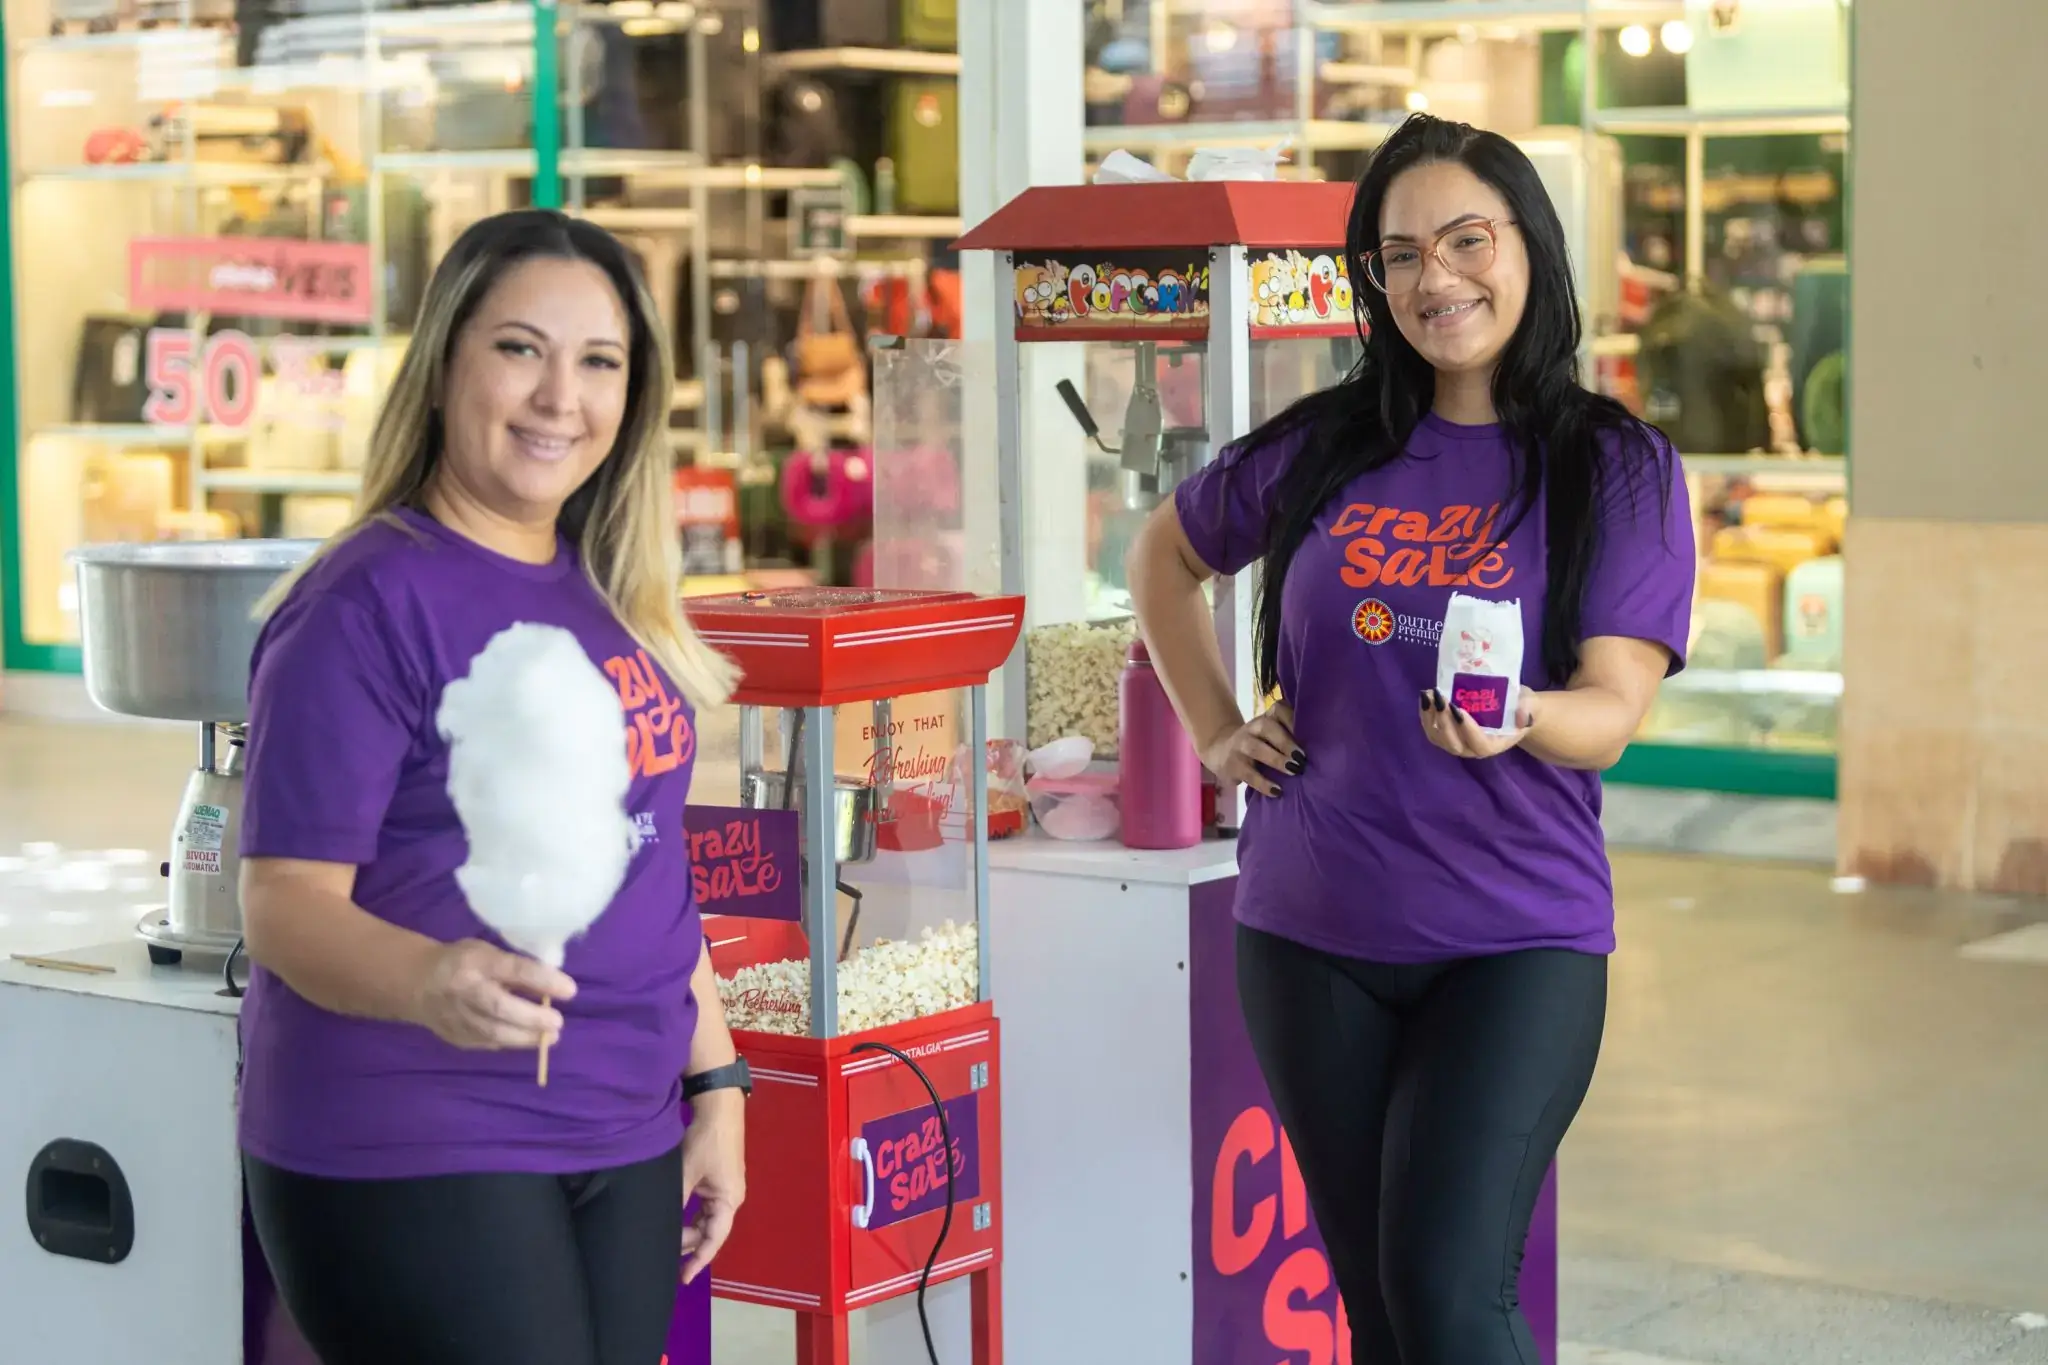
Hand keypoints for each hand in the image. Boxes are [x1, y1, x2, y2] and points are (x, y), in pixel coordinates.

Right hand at [410, 939, 573, 1050]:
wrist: (417, 982)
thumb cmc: (464, 961)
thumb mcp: (488, 952)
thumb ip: (515, 966)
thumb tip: (552, 982)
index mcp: (476, 961)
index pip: (513, 970)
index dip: (543, 980)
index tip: (570, 990)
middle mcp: (463, 989)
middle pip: (500, 1006)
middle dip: (533, 1017)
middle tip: (558, 1022)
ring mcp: (456, 1016)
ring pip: (493, 1031)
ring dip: (526, 1037)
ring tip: (551, 1036)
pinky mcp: (454, 1036)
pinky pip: (485, 1043)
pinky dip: (509, 1042)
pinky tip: (527, 1039)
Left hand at [680, 1090, 745, 1282]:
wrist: (719, 1108)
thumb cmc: (706, 1141)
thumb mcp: (686, 1174)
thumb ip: (676, 1202)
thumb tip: (661, 1225)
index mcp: (729, 1200)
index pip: (714, 1239)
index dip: (699, 1260)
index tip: (683, 1277)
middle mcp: (731, 1197)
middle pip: (711, 1231)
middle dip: (690, 1244)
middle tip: (666, 1253)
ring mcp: (726, 1188)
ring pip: (707, 1219)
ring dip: (689, 1228)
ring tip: (668, 1237)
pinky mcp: (719, 1178)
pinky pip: (706, 1206)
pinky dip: (692, 1215)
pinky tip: (676, 1218)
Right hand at [1199, 702, 1301, 799]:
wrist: (1223, 752)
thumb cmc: (1261, 744)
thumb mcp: (1273, 735)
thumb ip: (1292, 736)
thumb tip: (1320, 751)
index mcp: (1266, 717)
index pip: (1279, 709)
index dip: (1293, 721)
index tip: (1310, 736)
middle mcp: (1252, 727)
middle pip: (1266, 727)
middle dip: (1286, 742)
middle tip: (1302, 758)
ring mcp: (1239, 745)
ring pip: (1255, 749)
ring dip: (1276, 759)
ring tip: (1294, 771)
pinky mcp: (1232, 765)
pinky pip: (1249, 774)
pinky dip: (1264, 784)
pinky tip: (1277, 791)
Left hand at [1420, 689, 1533, 760]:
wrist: (1511, 710)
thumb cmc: (1521, 708)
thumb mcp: (1529, 705)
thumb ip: (1527, 709)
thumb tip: (1523, 717)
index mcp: (1494, 745)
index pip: (1478, 744)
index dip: (1467, 729)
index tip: (1458, 709)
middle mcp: (1473, 749)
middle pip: (1454, 743)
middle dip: (1444, 721)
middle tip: (1440, 698)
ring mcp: (1458, 744)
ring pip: (1439, 738)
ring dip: (1430, 718)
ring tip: (1428, 696)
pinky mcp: (1447, 736)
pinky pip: (1432, 731)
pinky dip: (1425, 716)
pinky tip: (1425, 698)